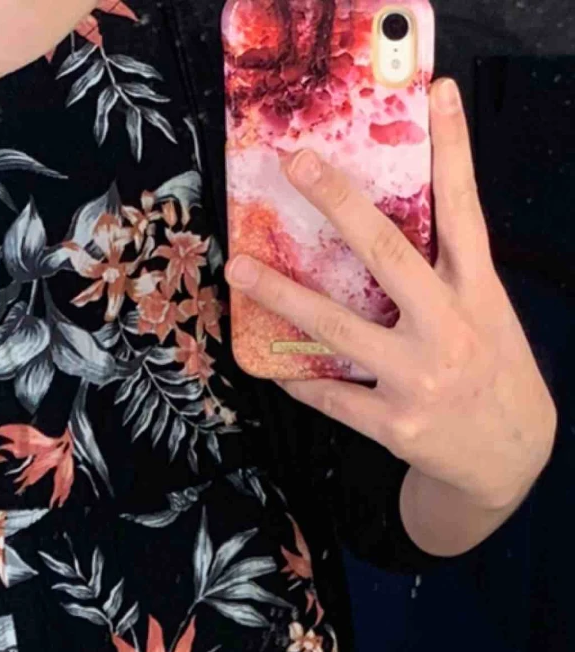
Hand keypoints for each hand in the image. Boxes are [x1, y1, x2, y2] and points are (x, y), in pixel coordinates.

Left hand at [225, 77, 556, 514]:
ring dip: (282, 295)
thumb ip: (445, 278)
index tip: (438, 94)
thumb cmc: (490, 374)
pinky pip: (328, 394)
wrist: (509, 459)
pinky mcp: (392, 423)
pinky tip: (263, 361)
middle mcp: (449, 329)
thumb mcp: (486, 316)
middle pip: (389, 253)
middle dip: (340, 204)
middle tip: (298, 164)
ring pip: (338, 328)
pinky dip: (294, 376)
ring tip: (240, 268)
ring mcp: (418, 379)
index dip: (455, 150)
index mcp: (478, 294)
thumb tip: (381, 233)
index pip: (467, 210)